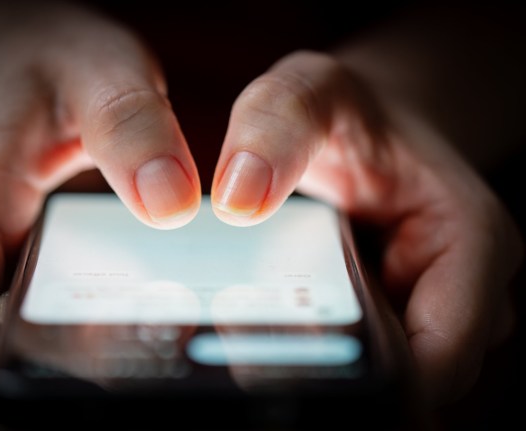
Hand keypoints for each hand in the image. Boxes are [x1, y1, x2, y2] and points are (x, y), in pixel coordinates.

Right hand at [0, 0, 200, 389]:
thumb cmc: (41, 57)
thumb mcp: (94, 68)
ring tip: (159, 346)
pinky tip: (155, 314)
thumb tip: (167, 205)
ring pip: (27, 337)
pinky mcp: (41, 259)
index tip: (54, 373)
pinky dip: (100, 326)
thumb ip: (129, 124)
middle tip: (142, 360)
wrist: (19, 54)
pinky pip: (61, 310)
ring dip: (82, 358)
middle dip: (54, 373)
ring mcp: (10, 260)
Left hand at [210, 49, 522, 408]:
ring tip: (267, 326)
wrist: (366, 121)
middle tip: (260, 347)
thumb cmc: (350, 108)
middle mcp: (465, 287)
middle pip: (413, 377)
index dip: (372, 378)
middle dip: (343, 368)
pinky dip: (326, 344)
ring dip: (332, 359)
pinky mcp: (403, 314)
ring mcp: (435, 307)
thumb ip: (278, 125)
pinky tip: (286, 318)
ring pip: (389, 370)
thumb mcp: (313, 90)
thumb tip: (241, 199)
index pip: (439, 359)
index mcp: (470, 241)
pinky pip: (364, 351)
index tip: (290, 367)